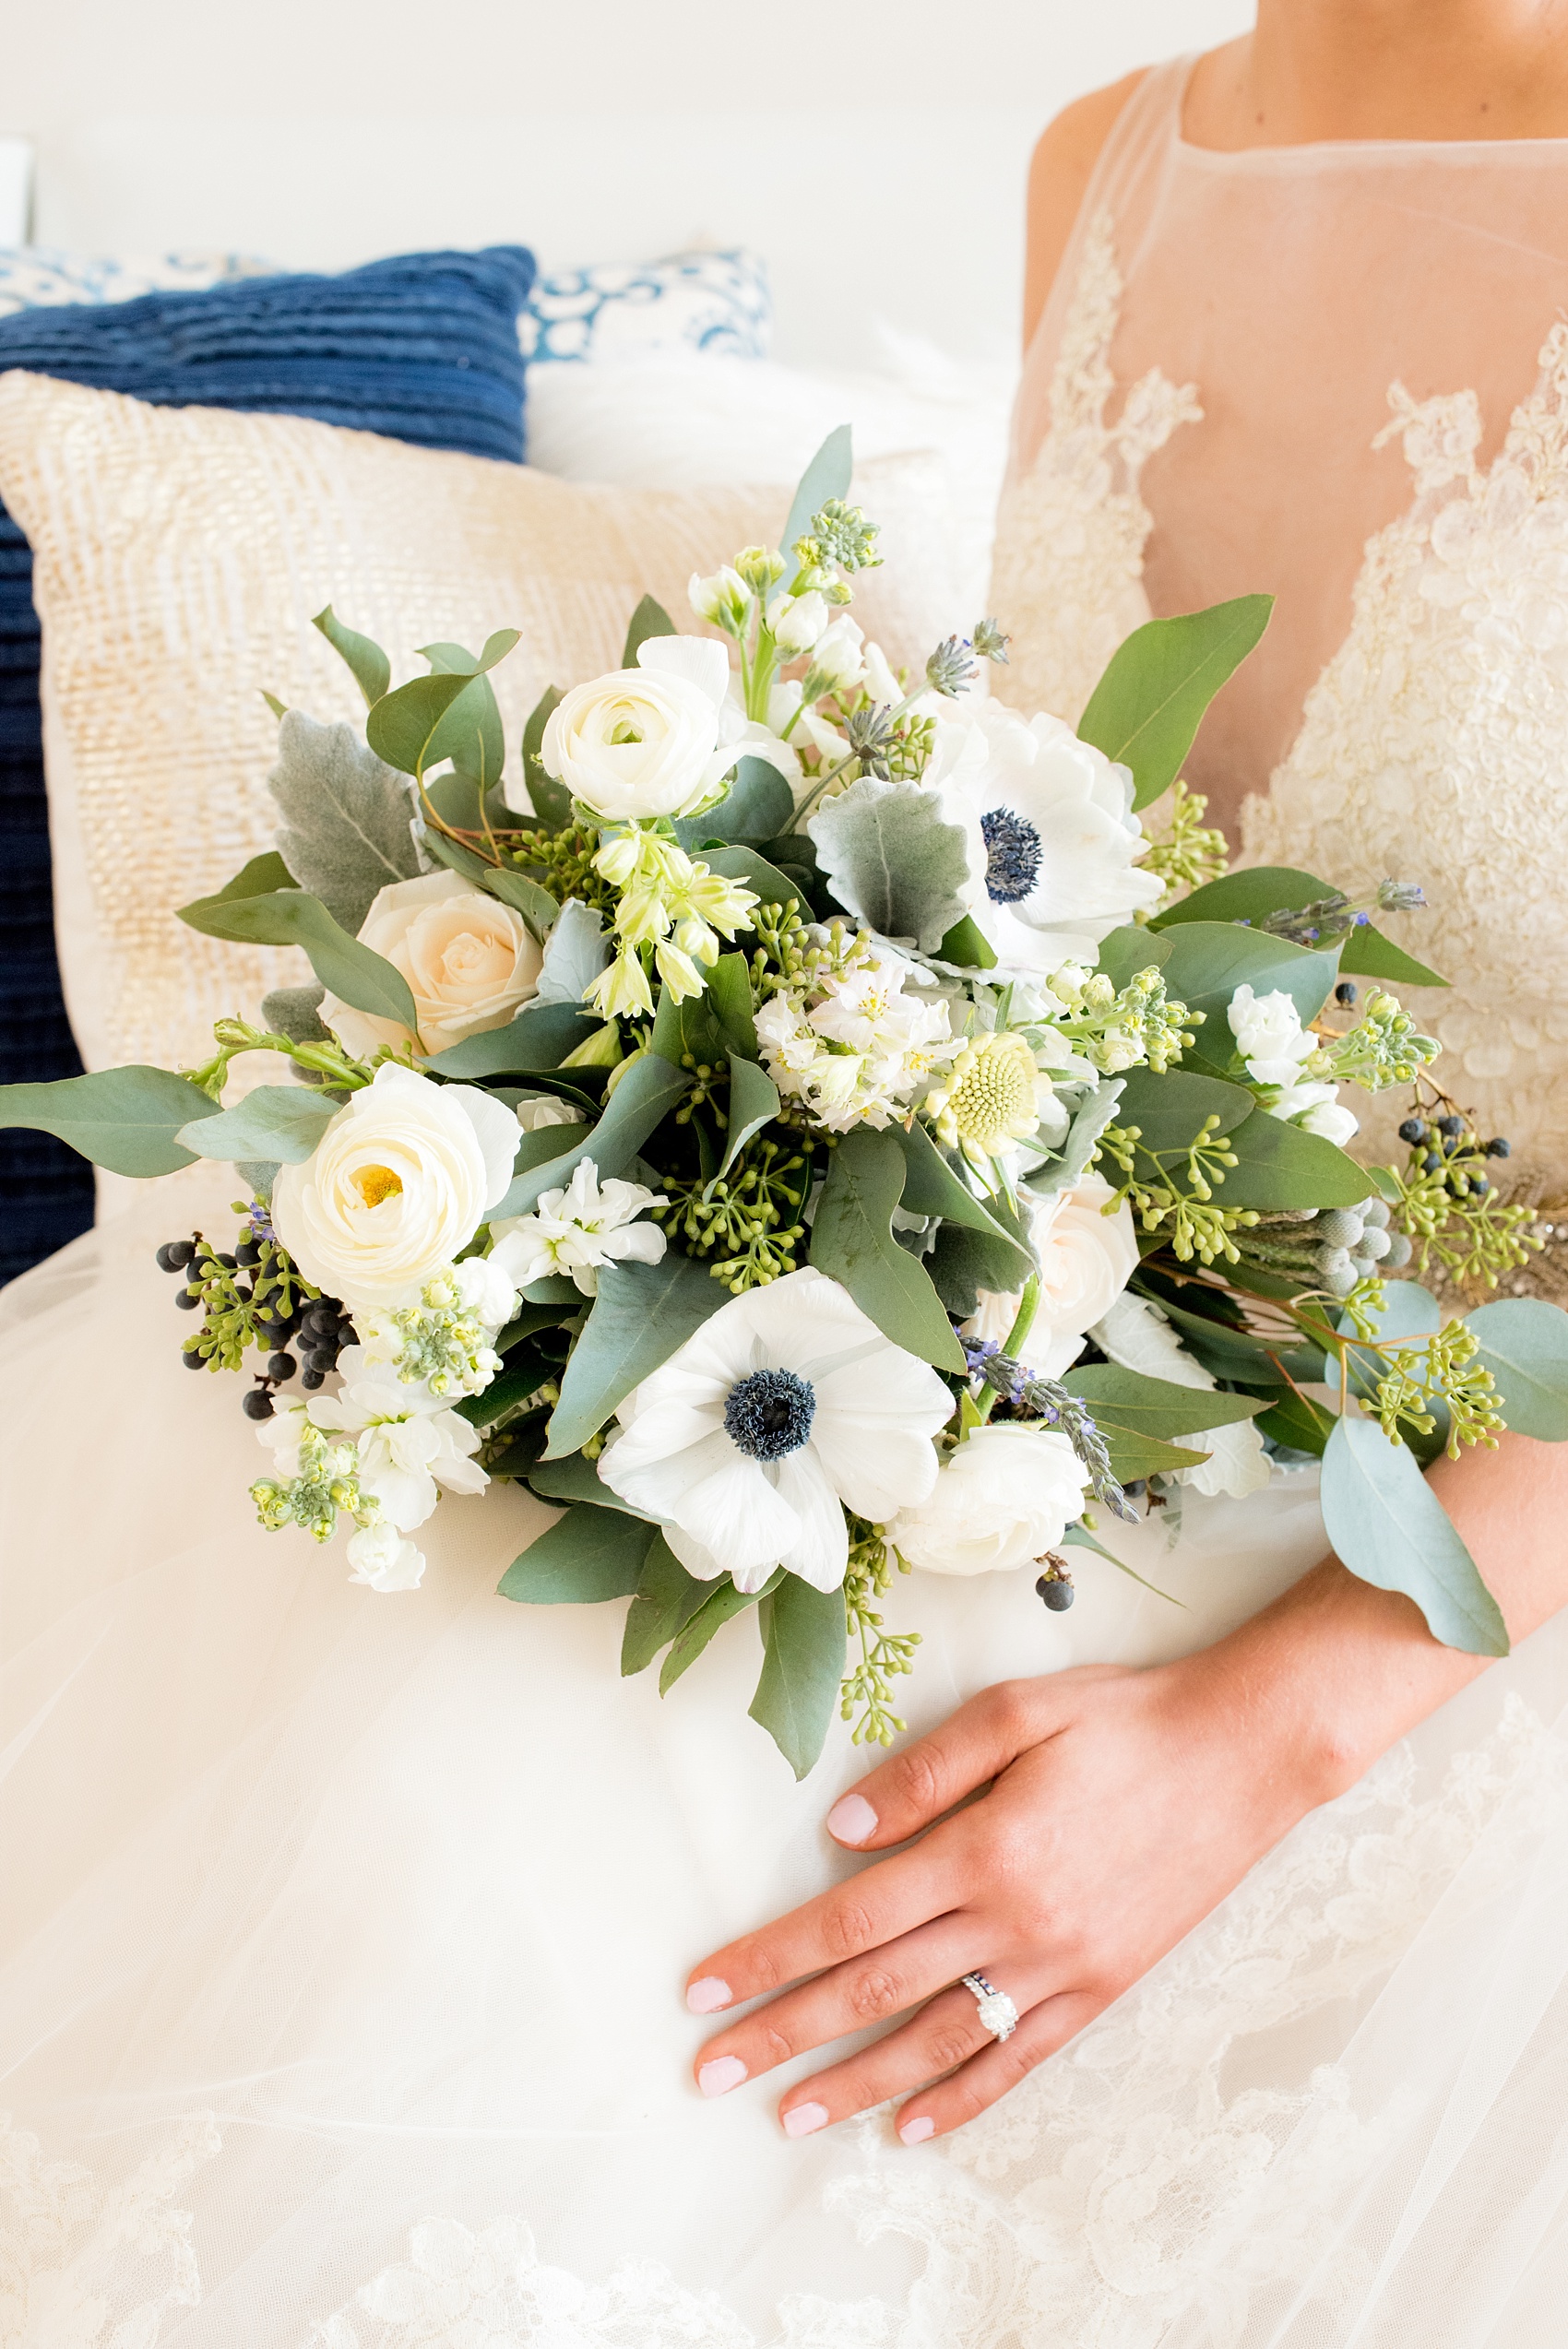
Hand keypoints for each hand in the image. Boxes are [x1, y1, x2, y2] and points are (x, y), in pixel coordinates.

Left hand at [684, 1645, 1342, 2144]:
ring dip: (858, 2085)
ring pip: (939, 2042)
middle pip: (875, 1993)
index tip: (704, 1989)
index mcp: (983, 1851)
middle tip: (711, 2071)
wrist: (1243, 1754)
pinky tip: (913, 2127)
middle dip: (784, 2035)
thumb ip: (922, 1772)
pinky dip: (964, 2099)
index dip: (770, 1957)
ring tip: (790, 2117)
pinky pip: (1021, 2059)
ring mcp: (1062, 1967)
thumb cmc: (1122, 1718)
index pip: (848, 1920)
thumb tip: (839, 1834)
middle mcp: (1016, 1923)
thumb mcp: (1016, 1711)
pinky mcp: (1103, 1987)